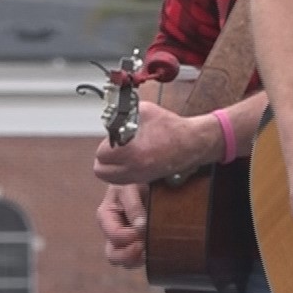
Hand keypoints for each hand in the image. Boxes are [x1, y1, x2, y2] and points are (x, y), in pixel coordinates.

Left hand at [93, 100, 211, 184]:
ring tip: (118, 155)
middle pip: (101, 171)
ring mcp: (139, 176)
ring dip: (110, 167)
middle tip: (111, 148)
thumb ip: (125, 115)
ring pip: (110, 179)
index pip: (101, 154)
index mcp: (131, 151)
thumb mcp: (145, 111)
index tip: (112, 139)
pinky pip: (122, 181)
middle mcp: (133, 168)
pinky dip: (120, 172)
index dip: (105, 144)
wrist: (191, 143)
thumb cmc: (172, 128)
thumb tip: (114, 117)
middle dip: (104, 158)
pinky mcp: (145, 179)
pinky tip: (128, 160)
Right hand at [95, 183, 147, 267]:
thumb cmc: (133, 179)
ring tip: (150, 250)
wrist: (143, 175)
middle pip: (113, 255)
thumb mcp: (130, 187)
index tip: (143, 231)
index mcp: (106, 216)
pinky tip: (155, 249)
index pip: (114, 235)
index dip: (128, 237)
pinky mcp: (136, 242)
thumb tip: (140, 228)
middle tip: (144, 247)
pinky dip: (145, 258)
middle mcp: (112, 231)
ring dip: (137, 259)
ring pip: (125, 261)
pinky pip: (137, 259)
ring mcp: (123, 239)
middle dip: (129, 255)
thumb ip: (133, 207)